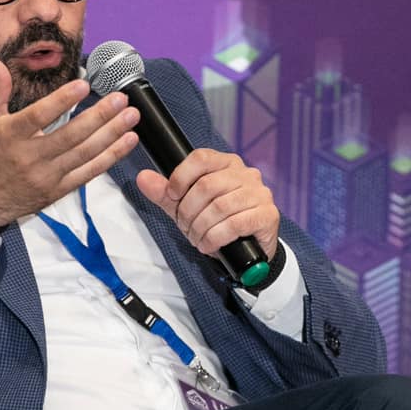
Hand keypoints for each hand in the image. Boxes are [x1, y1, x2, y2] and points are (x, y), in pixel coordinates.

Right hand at [0, 55, 138, 231]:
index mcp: (11, 135)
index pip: (39, 116)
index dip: (62, 100)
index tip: (84, 84)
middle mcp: (30, 157)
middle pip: (71, 136)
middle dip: (100, 116)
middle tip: (121, 99)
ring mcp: (47, 176)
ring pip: (85, 153)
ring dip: (112, 134)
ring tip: (132, 116)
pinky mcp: (59, 190)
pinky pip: (89, 172)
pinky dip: (111, 157)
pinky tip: (127, 141)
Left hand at [135, 149, 278, 260]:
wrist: (248, 250)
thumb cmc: (217, 223)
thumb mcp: (187, 207)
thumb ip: (166, 194)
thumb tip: (143, 177)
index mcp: (227, 163)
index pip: (200, 158)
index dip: (180, 178)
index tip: (172, 197)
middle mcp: (246, 173)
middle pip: (206, 185)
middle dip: (188, 212)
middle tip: (186, 228)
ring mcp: (260, 193)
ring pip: (219, 207)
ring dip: (201, 228)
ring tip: (197, 239)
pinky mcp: (268, 214)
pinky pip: (234, 224)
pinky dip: (215, 238)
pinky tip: (209, 245)